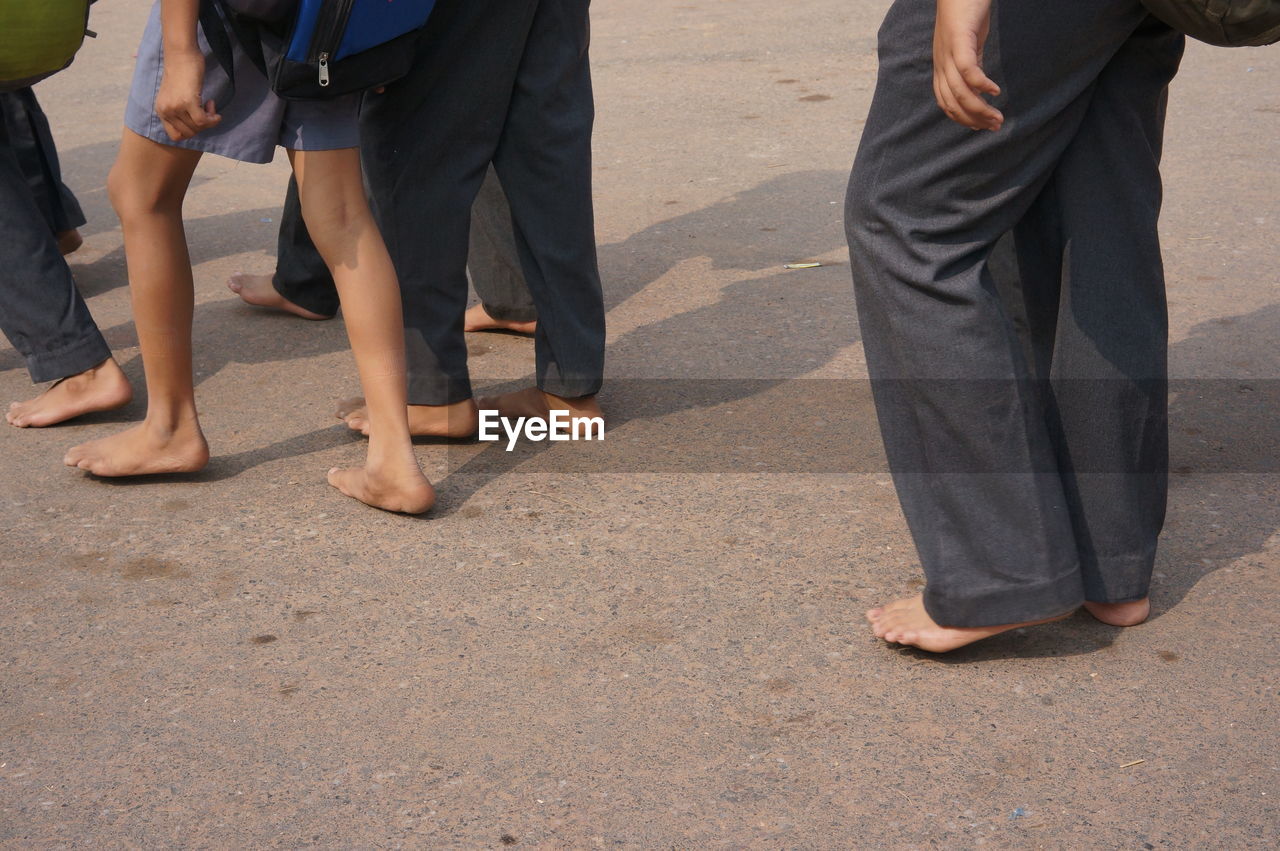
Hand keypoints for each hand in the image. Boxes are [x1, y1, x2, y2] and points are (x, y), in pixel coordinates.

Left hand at [155, 50, 221, 140]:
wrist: (181, 53)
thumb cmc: (181, 70)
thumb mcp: (175, 95)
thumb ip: (179, 111)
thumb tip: (198, 126)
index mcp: (161, 110)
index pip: (175, 136)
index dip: (190, 131)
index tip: (196, 118)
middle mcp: (165, 111)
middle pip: (189, 133)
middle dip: (202, 125)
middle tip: (206, 108)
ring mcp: (175, 107)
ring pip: (198, 128)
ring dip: (209, 118)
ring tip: (208, 103)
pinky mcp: (187, 102)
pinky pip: (203, 121)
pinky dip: (213, 118)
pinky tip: (213, 106)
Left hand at [932, 0, 1002, 130]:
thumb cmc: (965, 12)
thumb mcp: (968, 43)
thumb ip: (971, 63)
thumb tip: (979, 85)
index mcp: (941, 67)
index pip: (946, 103)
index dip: (963, 119)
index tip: (981, 127)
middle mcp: (941, 63)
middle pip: (953, 103)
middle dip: (974, 120)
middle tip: (995, 126)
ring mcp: (948, 52)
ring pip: (960, 92)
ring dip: (979, 109)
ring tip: (997, 117)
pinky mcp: (960, 40)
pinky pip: (967, 70)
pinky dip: (981, 85)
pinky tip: (995, 91)